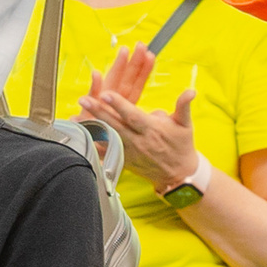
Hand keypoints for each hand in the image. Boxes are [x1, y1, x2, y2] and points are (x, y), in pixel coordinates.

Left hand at [76, 44, 200, 190]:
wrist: (179, 175)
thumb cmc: (182, 146)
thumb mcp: (186, 125)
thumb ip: (184, 106)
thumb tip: (191, 91)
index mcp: (152, 130)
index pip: (132, 115)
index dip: (119, 105)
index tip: (106, 94)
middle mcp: (139, 141)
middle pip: (115, 124)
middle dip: (98, 111)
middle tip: (84, 98)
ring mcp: (129, 152)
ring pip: (107, 137)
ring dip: (92, 126)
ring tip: (76, 116)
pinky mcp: (124, 160)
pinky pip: (105, 151)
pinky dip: (92, 144)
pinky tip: (79, 136)